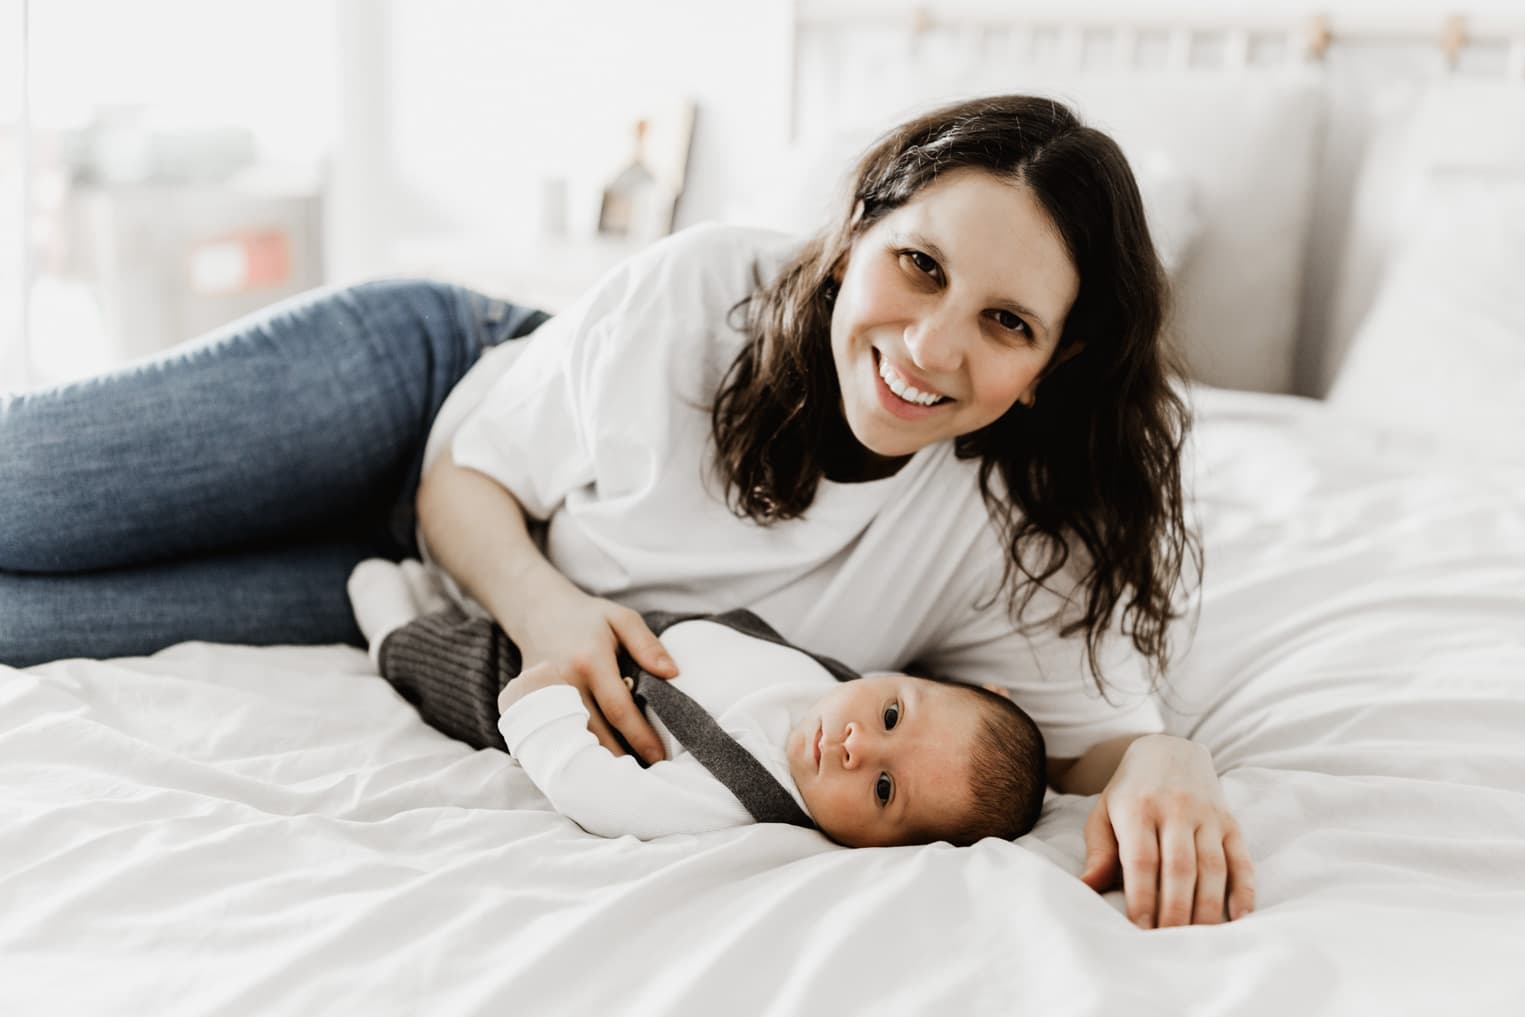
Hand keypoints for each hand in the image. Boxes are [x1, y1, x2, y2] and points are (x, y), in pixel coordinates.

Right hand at [506, 582, 677, 764]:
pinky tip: (591, 768)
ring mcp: (543, 696)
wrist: (537, 612)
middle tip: (644, 780)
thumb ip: (647, 644)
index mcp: (590, 659)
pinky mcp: (531, 706)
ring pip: (572, 740)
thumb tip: (673, 674)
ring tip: (621, 782)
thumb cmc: (588, 618)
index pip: (618, 707)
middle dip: (619, 758)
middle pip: (593, 732)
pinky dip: (573, 753)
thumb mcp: (621, 618)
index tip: (659, 756)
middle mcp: (564, 681)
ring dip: (596, 761)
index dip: (639, 735)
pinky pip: (554, 736)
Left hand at [1078, 734, 1254, 928]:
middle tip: (1170, 944)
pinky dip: (1244, 891)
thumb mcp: (1104, 813)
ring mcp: (1207, 815)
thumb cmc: (1129, 793)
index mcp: (1138, 808)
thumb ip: (1099, 852)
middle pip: (1179, 867)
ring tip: (1201, 941)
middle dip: (1176, 910)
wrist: (1169, 750)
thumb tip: (1086, 887)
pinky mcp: (1231, 822)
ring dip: (1208, 908)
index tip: (1140, 928)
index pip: (1141, 859)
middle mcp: (1175, 809)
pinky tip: (1239, 919)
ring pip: (1212, 867)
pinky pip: (1241, 859)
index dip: (1142, 896)